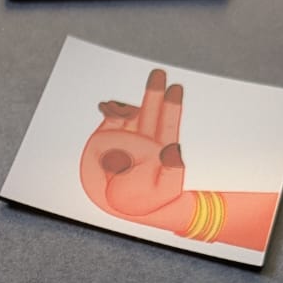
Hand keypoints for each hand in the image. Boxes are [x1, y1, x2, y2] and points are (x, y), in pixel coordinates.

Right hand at [79, 67, 187, 221]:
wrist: (127, 209)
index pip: (168, 124)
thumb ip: (171, 171)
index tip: (175, 89)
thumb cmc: (151, 201)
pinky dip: (110, 111)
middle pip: (151, 112)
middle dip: (153, 93)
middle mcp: (145, 140)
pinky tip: (107, 106)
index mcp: (162, 148)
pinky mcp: (107, 140)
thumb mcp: (166, 189)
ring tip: (125, 107)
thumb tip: (173, 151)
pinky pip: (110, 120)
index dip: (171, 107)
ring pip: (131, 114)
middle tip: (159, 73)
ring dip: (129, 105)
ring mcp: (126, 138)